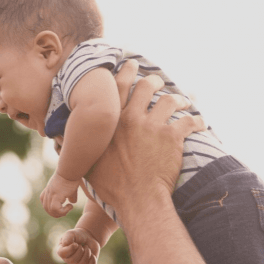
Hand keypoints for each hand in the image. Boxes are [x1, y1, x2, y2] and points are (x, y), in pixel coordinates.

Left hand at [40, 172, 79, 217]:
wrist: (70, 170)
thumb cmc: (72, 176)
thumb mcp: (69, 187)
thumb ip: (70, 195)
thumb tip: (72, 202)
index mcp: (49, 189)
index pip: (45, 203)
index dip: (51, 208)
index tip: (61, 207)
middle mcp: (48, 193)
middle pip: (47, 208)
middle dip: (56, 213)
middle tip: (65, 211)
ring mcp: (51, 194)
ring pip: (51, 211)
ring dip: (60, 213)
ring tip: (68, 208)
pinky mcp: (56, 196)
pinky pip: (56, 209)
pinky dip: (63, 211)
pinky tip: (70, 206)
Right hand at [57, 228, 99, 263]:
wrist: (88, 237)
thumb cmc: (77, 235)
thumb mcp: (71, 233)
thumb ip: (67, 237)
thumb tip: (66, 244)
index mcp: (62, 251)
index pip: (63, 254)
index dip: (71, 249)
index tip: (76, 244)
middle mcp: (68, 260)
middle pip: (73, 261)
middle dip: (80, 251)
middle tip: (82, 245)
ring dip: (87, 253)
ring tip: (86, 247)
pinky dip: (93, 260)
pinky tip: (92, 254)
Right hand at [86, 61, 206, 213]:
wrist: (137, 199)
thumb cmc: (111, 186)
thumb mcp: (86, 164)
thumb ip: (78, 147)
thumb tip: (62, 138)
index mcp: (112, 122)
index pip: (118, 88)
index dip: (125, 73)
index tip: (131, 65)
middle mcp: (132, 118)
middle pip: (146, 87)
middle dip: (154, 81)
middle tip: (159, 81)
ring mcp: (153, 126)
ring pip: (170, 100)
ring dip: (178, 99)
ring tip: (185, 101)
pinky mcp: (172, 137)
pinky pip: (189, 121)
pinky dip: (197, 121)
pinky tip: (201, 123)